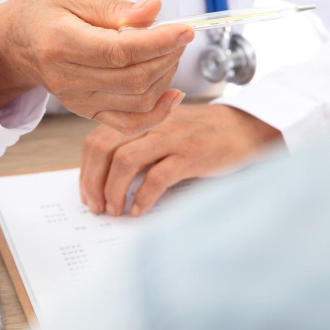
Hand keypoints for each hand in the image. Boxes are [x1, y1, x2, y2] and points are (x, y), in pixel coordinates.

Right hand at [0, 0, 193, 134]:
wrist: (16, 43)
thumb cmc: (42, 15)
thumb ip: (117, 8)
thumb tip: (153, 11)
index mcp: (61, 43)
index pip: (120, 51)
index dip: (159, 42)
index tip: (184, 30)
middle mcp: (68, 78)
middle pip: (133, 78)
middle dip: (167, 56)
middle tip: (179, 36)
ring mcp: (78, 100)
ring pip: (138, 100)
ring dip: (165, 77)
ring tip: (170, 52)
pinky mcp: (87, 112)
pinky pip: (129, 124)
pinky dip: (157, 114)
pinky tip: (172, 95)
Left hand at [80, 104, 282, 215]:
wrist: (242, 128)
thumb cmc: (198, 135)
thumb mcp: (161, 132)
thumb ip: (135, 146)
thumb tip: (103, 179)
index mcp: (140, 118)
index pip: (97, 140)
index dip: (86, 170)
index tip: (87, 194)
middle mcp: (151, 123)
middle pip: (104, 149)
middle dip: (94, 182)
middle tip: (96, 207)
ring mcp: (171, 137)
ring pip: (126, 161)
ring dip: (114, 191)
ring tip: (115, 211)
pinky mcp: (191, 154)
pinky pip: (157, 177)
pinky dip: (143, 198)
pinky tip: (139, 211)